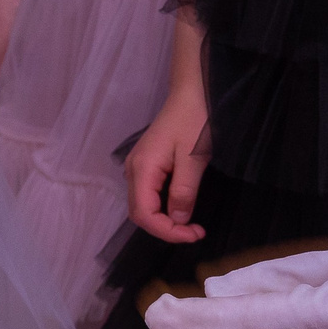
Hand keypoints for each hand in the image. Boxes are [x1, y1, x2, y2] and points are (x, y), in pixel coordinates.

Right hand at [126, 88, 210, 243]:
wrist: (191, 94)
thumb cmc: (193, 122)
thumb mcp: (193, 159)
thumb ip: (183, 191)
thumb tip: (177, 219)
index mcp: (142, 169)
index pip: (144, 214)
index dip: (166, 231)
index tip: (194, 234)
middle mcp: (133, 170)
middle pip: (139, 213)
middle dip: (165, 229)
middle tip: (194, 232)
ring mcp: (137, 167)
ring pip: (143, 205)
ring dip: (163, 220)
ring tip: (190, 224)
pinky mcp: (146, 164)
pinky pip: (148, 195)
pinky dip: (162, 208)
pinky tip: (180, 208)